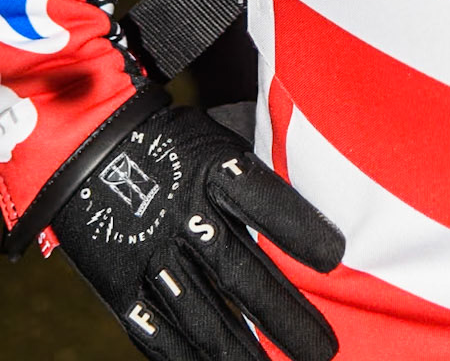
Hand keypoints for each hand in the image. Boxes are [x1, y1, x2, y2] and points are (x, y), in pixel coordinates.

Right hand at [53, 103, 343, 359]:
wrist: (86, 147)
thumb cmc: (171, 141)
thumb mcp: (216, 138)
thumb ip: (254, 173)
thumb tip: (314, 183)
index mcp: (211, 169)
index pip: (265, 201)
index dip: (300, 230)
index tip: (334, 259)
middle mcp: (183, 215)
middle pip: (240, 271)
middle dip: (282, 314)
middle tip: (322, 348)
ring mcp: (149, 254)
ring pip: (201, 311)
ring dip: (240, 349)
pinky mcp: (119, 283)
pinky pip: (154, 328)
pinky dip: (185, 355)